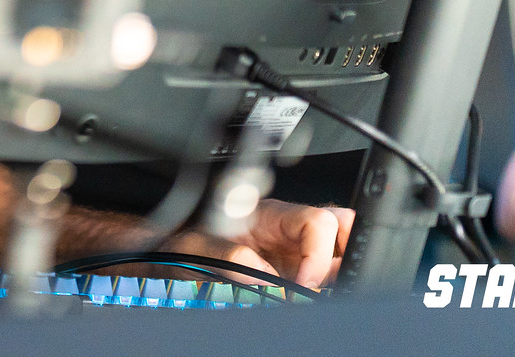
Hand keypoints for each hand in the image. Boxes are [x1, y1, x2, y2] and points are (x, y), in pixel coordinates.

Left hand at [166, 199, 353, 290]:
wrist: (174, 259)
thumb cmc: (185, 245)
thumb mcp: (197, 246)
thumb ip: (228, 256)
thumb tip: (262, 277)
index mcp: (270, 214)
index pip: (317, 221)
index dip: (318, 253)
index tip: (304, 282)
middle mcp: (288, 231)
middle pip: (339, 228)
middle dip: (340, 257)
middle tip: (317, 287)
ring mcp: (293, 254)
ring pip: (336, 256)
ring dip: (333, 278)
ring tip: (310, 297)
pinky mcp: (292, 276)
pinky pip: (321, 281)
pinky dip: (321, 293)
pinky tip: (302, 301)